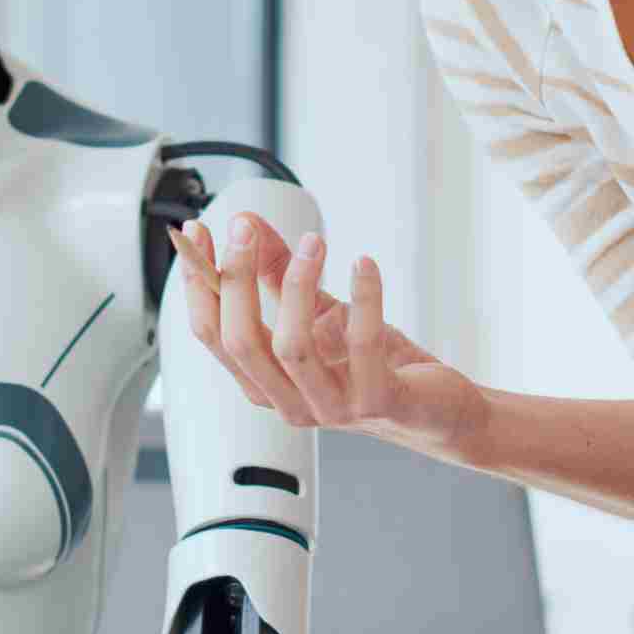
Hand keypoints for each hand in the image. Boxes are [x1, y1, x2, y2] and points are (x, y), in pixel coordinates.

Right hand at [174, 212, 486, 454]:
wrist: (435, 410)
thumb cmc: (373, 365)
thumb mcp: (318, 311)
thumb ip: (278, 273)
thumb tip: (247, 223)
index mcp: (264, 383)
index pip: (212, 335)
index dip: (198, 282)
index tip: (199, 232)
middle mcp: (289, 402)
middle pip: (240, 342)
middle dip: (236, 278)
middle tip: (245, 229)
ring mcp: (331, 407)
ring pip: (290, 347)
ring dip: (297, 284)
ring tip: (313, 241)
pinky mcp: (377, 401)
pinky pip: (362, 344)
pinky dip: (363, 296)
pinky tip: (364, 264)